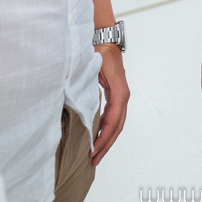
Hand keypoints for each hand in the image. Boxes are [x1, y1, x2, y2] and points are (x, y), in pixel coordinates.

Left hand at [92, 43, 128, 164]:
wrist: (105, 41)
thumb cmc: (99, 52)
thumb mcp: (92, 68)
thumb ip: (87, 86)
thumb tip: (77, 104)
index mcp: (119, 92)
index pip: (113, 120)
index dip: (104, 137)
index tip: (93, 150)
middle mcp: (123, 96)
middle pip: (118, 126)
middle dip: (106, 144)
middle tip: (94, 160)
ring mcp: (121, 96)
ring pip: (118, 123)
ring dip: (108, 139)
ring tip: (96, 154)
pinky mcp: (116, 96)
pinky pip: (114, 117)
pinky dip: (107, 129)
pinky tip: (98, 137)